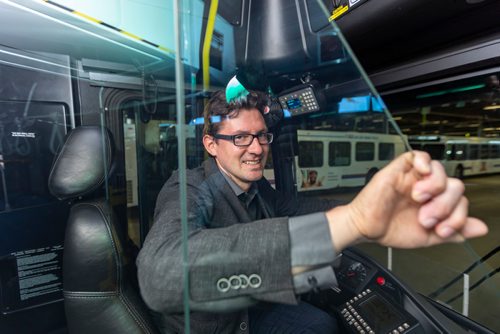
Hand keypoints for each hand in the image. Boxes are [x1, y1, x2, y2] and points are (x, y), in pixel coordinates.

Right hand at [326, 151, 487, 251]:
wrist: (366, 229)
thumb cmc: (390, 229)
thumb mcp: (428, 237)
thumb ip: (454, 231)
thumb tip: (480, 228)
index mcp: (437, 203)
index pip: (461, 201)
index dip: (457, 217)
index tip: (442, 231)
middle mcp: (428, 189)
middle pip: (455, 185)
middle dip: (445, 206)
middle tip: (426, 218)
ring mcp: (415, 178)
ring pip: (441, 170)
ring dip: (435, 188)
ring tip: (419, 200)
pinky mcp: (400, 169)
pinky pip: (419, 156)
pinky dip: (424, 163)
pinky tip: (420, 176)